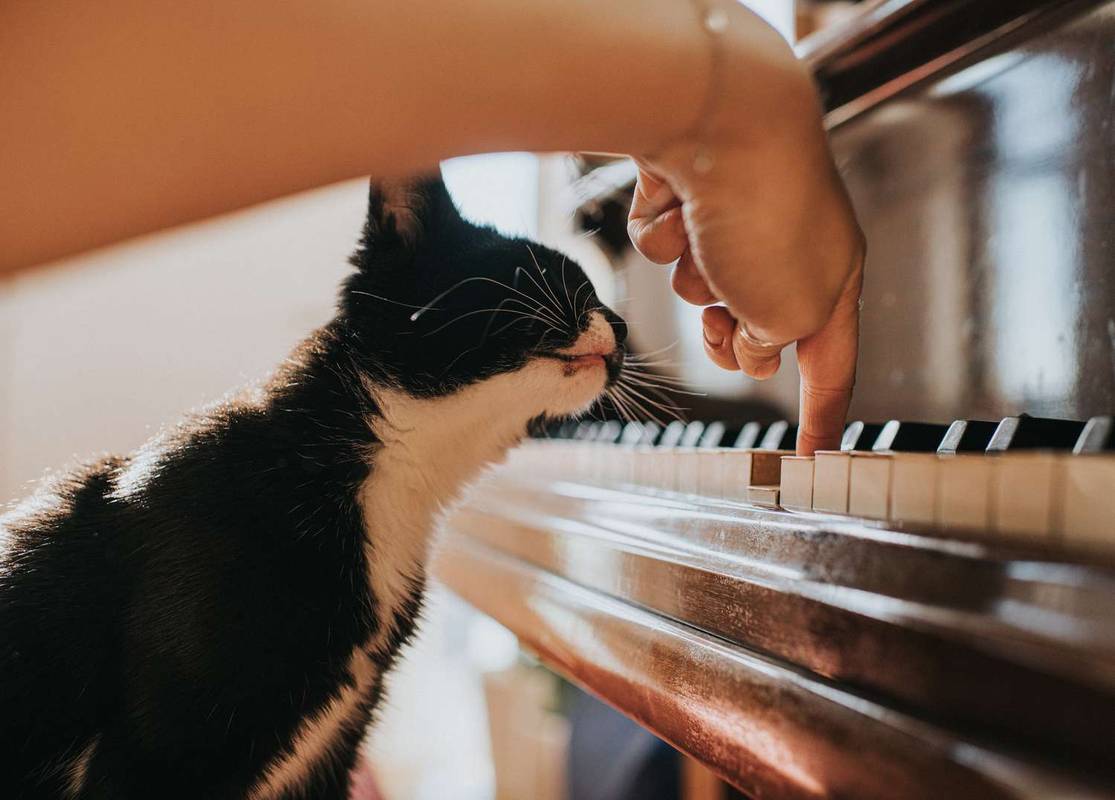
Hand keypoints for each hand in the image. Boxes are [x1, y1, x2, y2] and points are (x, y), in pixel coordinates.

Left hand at [626, 4, 863, 454]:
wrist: (719, 121)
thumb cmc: (768, 219)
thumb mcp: (791, 313)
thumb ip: (773, 346)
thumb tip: (745, 338)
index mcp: (832, 276)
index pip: (832, 364)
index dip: (823, 415)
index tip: (813, 454)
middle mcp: (788, 245)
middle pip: (750, 328)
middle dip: (726, 333)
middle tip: (722, 319)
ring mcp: (736, 218)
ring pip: (698, 285)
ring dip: (693, 275)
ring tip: (706, 239)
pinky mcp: (688, 193)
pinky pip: (667, 243)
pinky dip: (667, 234)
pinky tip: (678, 202)